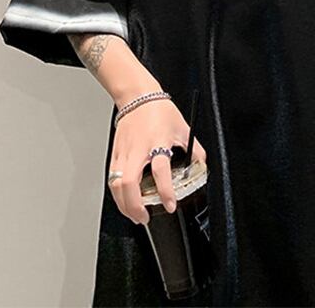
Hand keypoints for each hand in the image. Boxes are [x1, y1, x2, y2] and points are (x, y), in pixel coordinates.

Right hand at [108, 98, 206, 224]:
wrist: (137, 96)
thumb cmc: (159, 110)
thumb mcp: (183, 128)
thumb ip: (194, 148)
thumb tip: (201, 164)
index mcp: (157, 142)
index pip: (160, 171)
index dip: (165, 191)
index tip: (170, 205)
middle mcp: (137, 150)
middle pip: (129, 184)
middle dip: (135, 206)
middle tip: (144, 218)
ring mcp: (123, 152)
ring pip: (116, 185)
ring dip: (123, 204)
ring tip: (134, 215)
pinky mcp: (114, 154)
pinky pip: (112, 178)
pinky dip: (117, 193)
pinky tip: (124, 201)